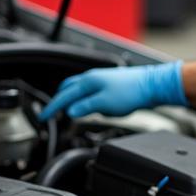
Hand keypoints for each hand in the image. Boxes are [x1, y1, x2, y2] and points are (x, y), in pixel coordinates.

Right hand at [40, 61, 185, 119]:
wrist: (151, 85)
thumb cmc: (131, 92)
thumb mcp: (104, 104)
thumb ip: (85, 108)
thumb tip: (70, 112)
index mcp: (88, 82)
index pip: (64, 96)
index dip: (52, 108)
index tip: (43, 117)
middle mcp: (92, 77)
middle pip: (67, 88)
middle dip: (58, 100)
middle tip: (52, 113)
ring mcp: (100, 79)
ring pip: (78, 88)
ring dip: (71, 98)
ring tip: (67, 109)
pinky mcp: (108, 83)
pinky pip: (89, 90)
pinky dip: (82, 97)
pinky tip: (88, 104)